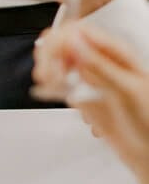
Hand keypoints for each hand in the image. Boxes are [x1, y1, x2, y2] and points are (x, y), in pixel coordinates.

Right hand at [36, 22, 148, 183]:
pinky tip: (48, 90)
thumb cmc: (148, 121)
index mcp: (118, 54)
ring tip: (48, 82)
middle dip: (51, 55)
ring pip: (61, 62)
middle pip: (67, 44)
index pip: (82, 32)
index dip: (61, 39)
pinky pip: (62, 84)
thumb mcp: (126, 89)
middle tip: (46, 73)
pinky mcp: (85, 95)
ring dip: (49, 69)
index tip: (50, 54)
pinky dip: (52, 86)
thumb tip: (75, 42)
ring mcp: (93, 78)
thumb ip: (99, 64)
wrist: (147, 151)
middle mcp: (103, 63)